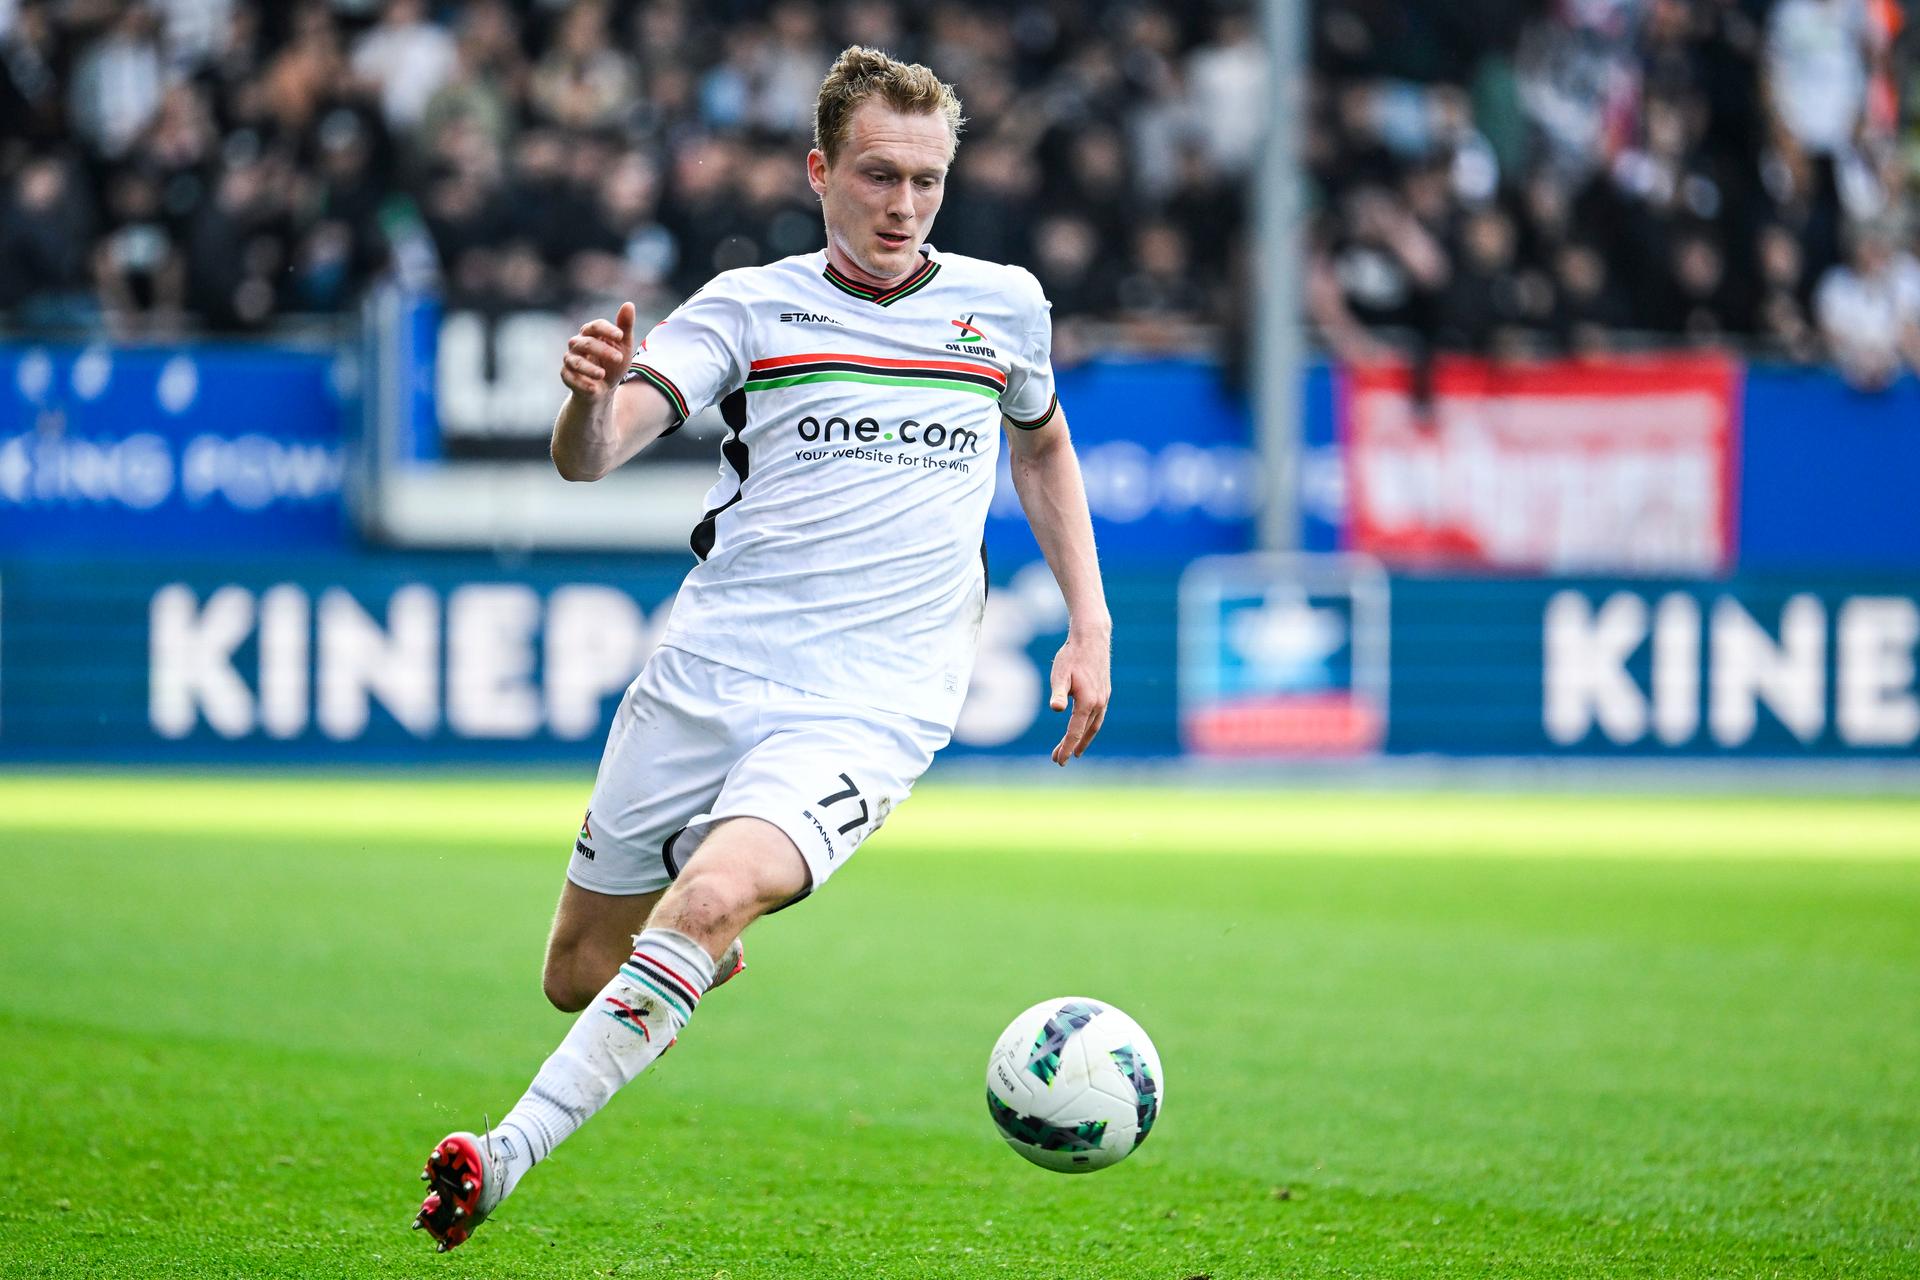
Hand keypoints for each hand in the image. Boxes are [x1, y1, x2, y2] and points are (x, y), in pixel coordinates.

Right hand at [560, 301, 635, 399]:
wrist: (605, 388)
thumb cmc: (614, 363)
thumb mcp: (623, 346)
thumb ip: (625, 327)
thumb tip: (629, 304)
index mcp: (590, 333)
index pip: (595, 326)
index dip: (607, 329)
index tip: (620, 336)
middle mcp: (577, 344)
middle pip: (586, 343)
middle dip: (603, 350)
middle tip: (619, 358)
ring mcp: (570, 359)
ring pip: (575, 361)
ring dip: (589, 368)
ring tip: (602, 375)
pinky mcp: (566, 375)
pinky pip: (570, 377)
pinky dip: (582, 383)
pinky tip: (594, 388)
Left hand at [1047, 629, 1110, 765]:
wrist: (1092, 638)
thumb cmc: (1072, 656)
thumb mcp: (1060, 673)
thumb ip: (1058, 692)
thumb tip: (1056, 709)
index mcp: (1087, 702)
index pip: (1075, 732)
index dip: (1066, 748)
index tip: (1059, 761)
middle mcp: (1098, 703)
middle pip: (1084, 732)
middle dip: (1072, 747)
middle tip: (1059, 760)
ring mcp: (1103, 698)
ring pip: (1093, 726)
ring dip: (1083, 740)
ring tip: (1075, 751)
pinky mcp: (1104, 693)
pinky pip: (1097, 717)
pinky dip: (1090, 728)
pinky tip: (1084, 729)